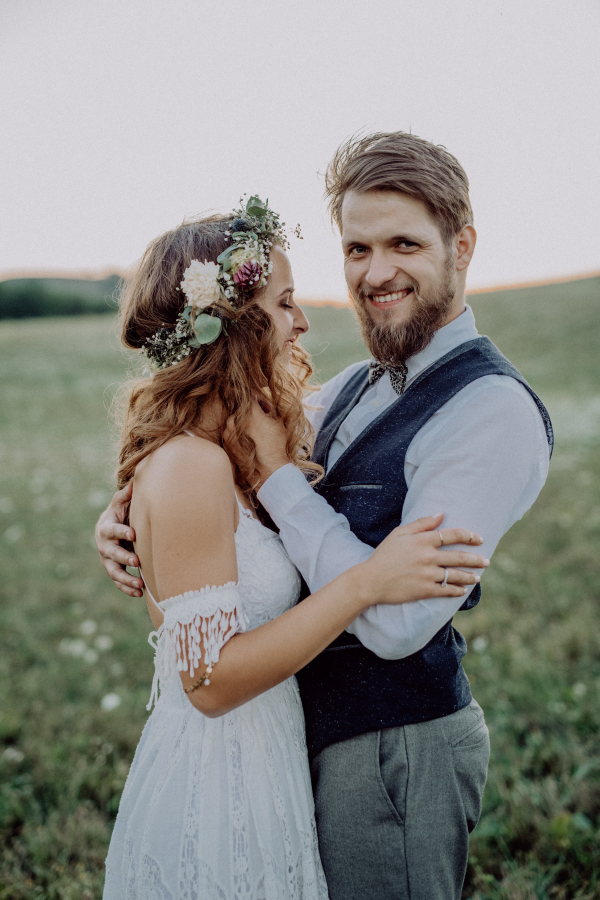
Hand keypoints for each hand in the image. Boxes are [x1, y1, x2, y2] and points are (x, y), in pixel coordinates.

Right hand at [95, 482, 142, 596]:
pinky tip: (140, 593)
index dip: (121, 532)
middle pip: (111, 553)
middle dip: (123, 558)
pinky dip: (127, 589)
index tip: (134, 534)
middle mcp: (103, 545)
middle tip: (136, 561)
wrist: (113, 528)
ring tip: (140, 584)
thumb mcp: (122, 502)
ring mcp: (107, 560)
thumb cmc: (121, 512)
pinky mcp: (113, 571)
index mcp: (106, 527)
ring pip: (113, 572)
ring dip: (125, 579)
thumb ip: (128, 493)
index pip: (112, 530)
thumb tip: (138, 475)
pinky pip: (118, 582)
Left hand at [227, 399, 289, 486]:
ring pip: (236, 420)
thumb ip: (269, 409)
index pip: (250, 395)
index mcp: (249, 412)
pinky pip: (231, 433)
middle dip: (253, 411)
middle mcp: (235, 420)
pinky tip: (250, 441)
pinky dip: (239, 434)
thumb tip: (264, 406)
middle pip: (242, 408)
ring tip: (256, 432)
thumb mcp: (278, 423)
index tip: (265, 407)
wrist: (268, 471)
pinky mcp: (225, 444)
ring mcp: (228, 432)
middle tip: (264, 419)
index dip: (260, 399)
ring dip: (245, 422)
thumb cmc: (276, 447)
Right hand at [357, 513, 489, 606]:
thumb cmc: (384, 555)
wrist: (370, 580)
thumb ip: (422, 523)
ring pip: (456, 575)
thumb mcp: (400, 533)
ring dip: (470, 576)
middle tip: (487, 561)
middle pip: (459, 557)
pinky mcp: (425, 590)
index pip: (453, 535)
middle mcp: (428, 556)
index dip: (469, 536)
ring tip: (478, 577)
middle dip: (476, 559)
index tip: (479, 539)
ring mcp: (427, 574)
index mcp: (423, 540)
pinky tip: (463, 590)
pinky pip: (446, 590)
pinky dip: (457, 590)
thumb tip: (441, 514)